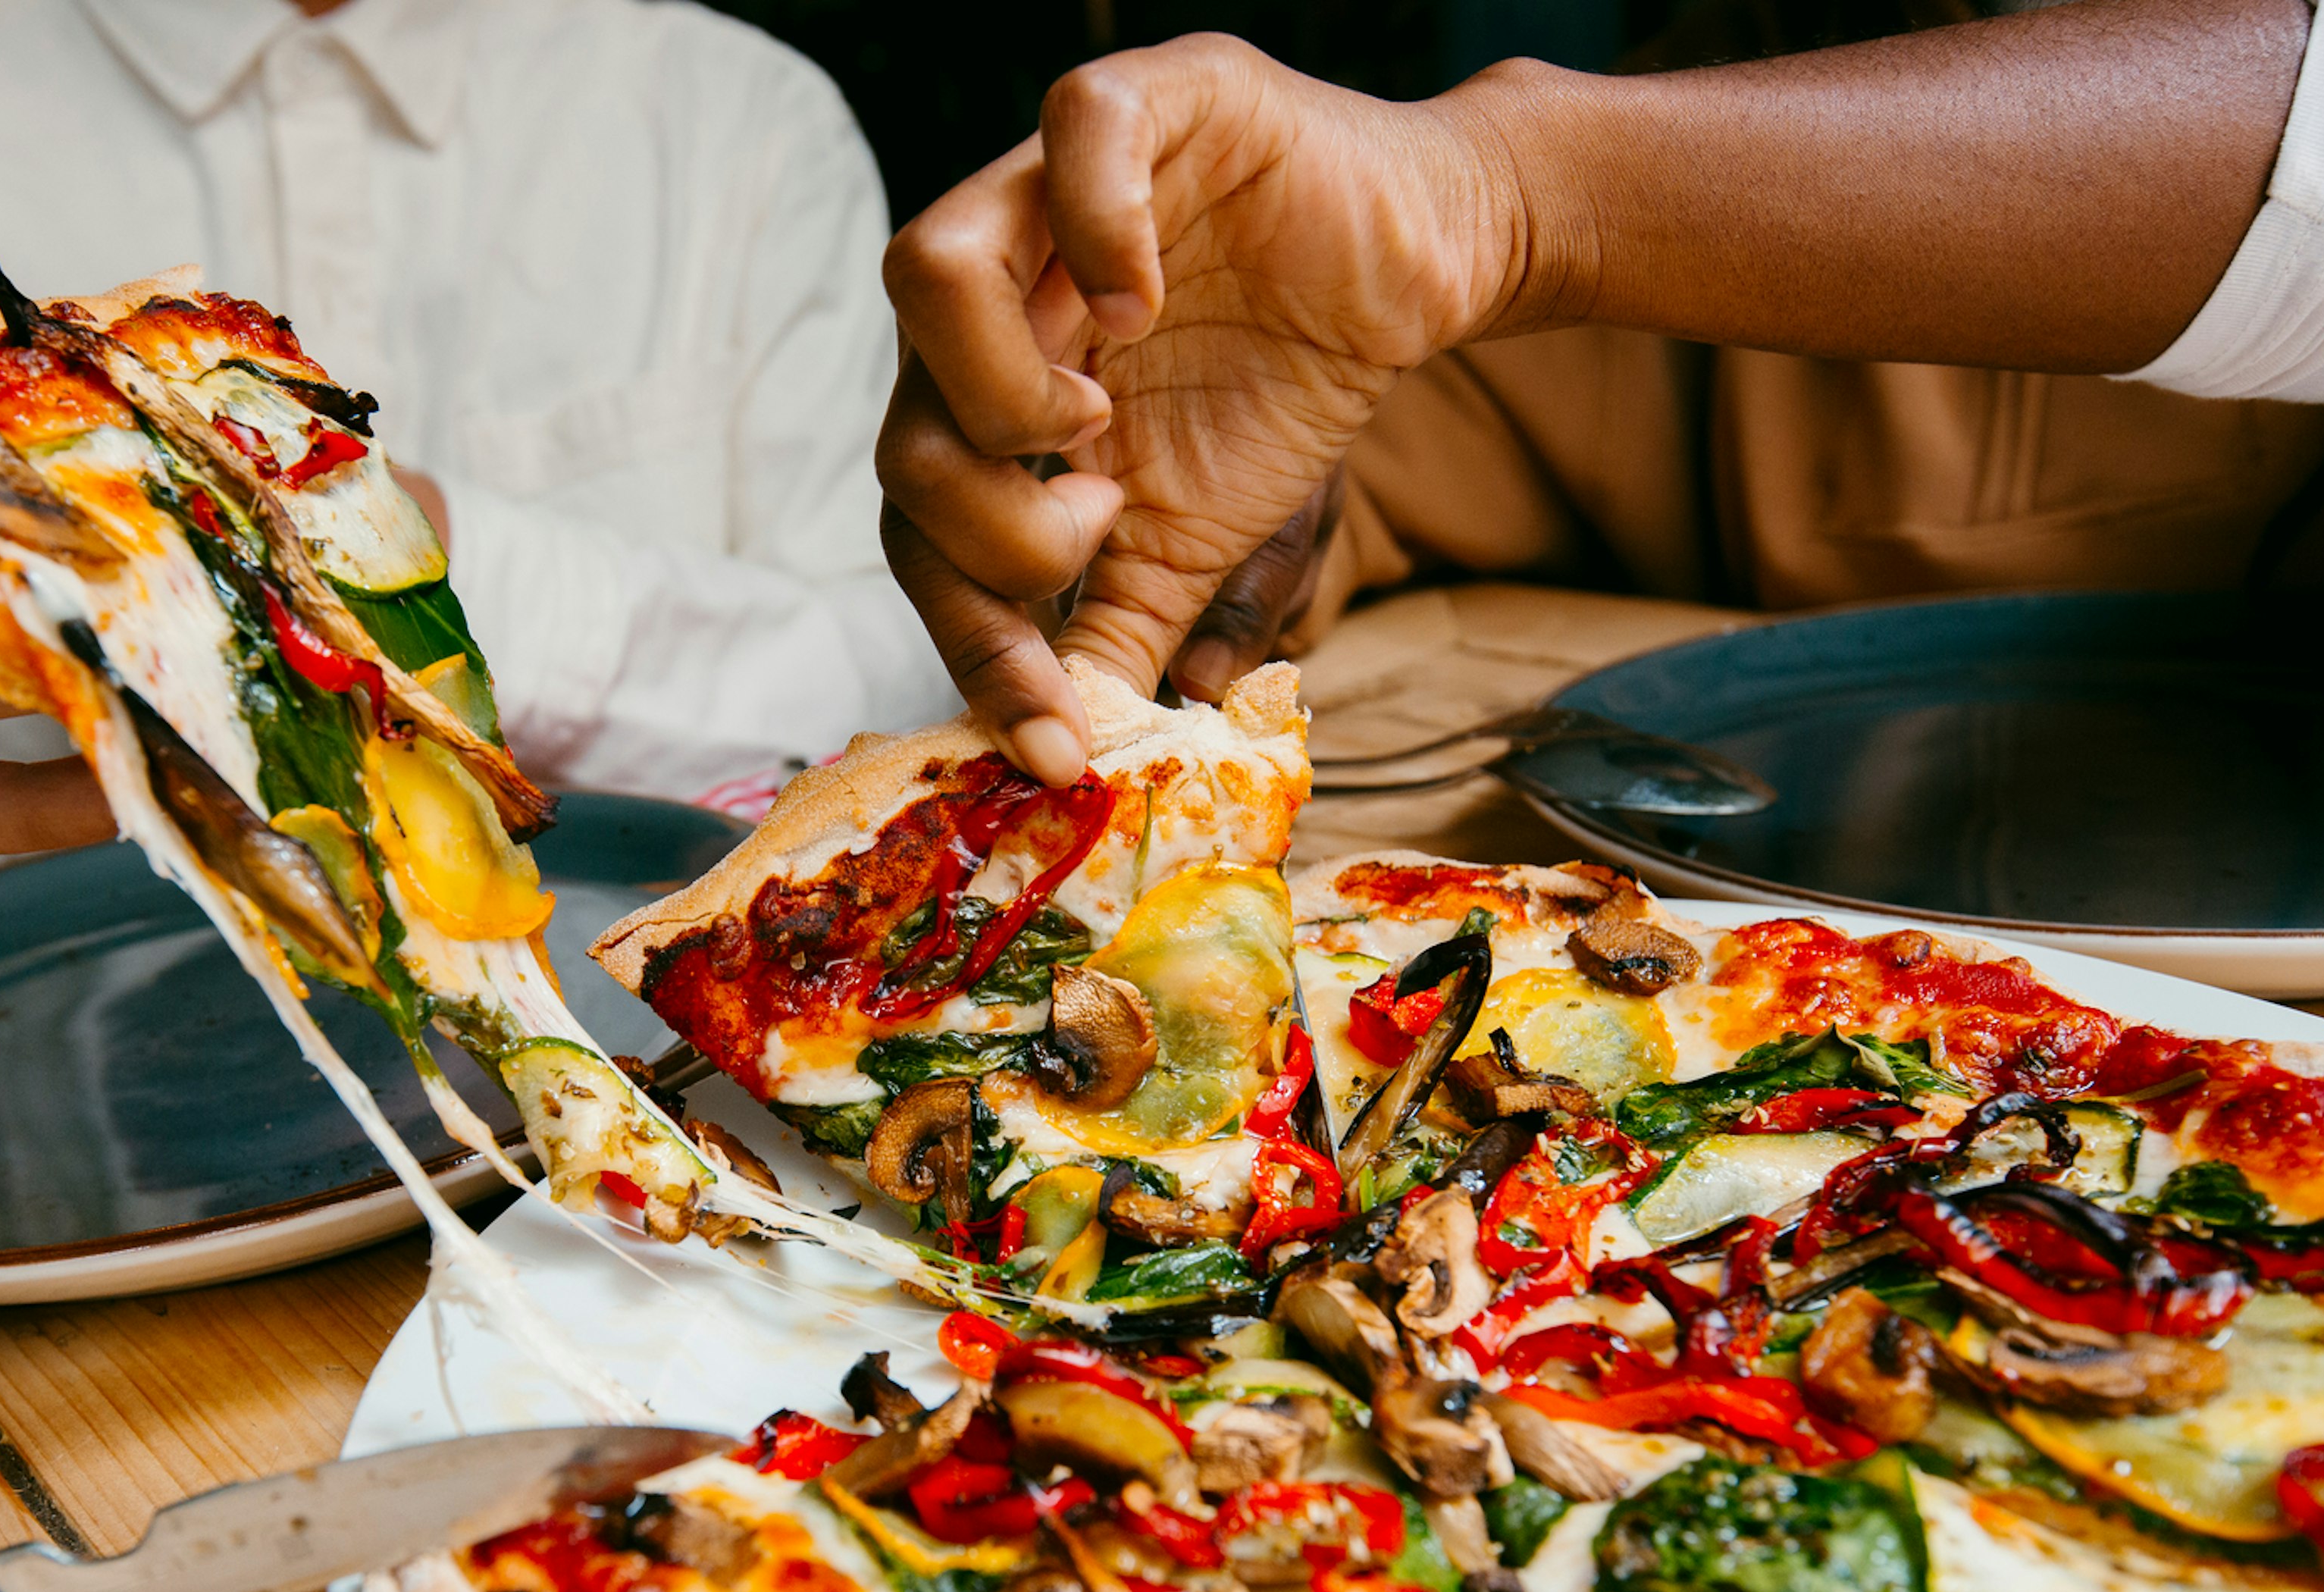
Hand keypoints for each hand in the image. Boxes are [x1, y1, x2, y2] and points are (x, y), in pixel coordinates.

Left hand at [876, 35, 1522, 779]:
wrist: (1423, 268)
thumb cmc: (1283, 391)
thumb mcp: (1194, 544)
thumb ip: (1118, 638)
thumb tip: (1069, 754)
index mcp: (985, 404)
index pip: (920, 529)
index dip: (973, 643)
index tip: (1053, 742)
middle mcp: (991, 303)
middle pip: (899, 427)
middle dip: (998, 530)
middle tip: (1105, 521)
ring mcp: (1049, 194)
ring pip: (926, 272)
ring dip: (1004, 391)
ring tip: (1099, 422)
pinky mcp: (1143, 105)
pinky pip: (1072, 133)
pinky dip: (1098, 229)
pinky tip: (1143, 304)